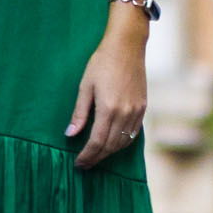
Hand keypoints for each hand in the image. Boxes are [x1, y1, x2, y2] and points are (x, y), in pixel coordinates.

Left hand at [65, 19, 147, 171]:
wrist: (127, 48)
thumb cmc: (102, 63)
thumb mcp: (85, 86)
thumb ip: (79, 113)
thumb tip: (70, 134)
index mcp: (108, 109)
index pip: (97, 142)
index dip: (87, 155)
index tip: (78, 163)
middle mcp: (125, 114)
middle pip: (111, 146)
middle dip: (97, 158)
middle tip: (85, 164)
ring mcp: (136, 112)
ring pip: (123, 143)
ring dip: (109, 153)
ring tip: (96, 157)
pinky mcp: (143, 109)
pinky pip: (133, 134)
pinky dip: (122, 143)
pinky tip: (112, 144)